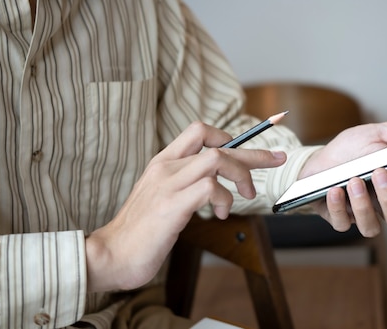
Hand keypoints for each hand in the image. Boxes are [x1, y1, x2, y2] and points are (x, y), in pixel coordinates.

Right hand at [85, 121, 286, 291]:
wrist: (110, 255)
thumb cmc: (139, 231)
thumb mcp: (161, 197)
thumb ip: (183, 184)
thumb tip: (213, 184)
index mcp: (163, 162)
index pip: (199, 131)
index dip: (228, 135)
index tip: (248, 148)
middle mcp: (166, 167)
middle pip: (217, 144)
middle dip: (253, 151)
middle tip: (276, 158)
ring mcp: (168, 184)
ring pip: (217, 159)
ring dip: (242, 175)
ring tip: (247, 195)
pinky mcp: (172, 205)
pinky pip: (210, 188)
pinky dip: (225, 199)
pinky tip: (221, 215)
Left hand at [300, 121, 386, 236]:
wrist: (317, 160)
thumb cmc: (351, 149)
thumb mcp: (377, 133)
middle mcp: (380, 201)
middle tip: (378, 173)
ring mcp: (360, 213)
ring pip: (371, 227)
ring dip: (363, 206)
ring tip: (353, 181)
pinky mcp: (338, 218)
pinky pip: (342, 223)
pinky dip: (338, 208)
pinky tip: (334, 190)